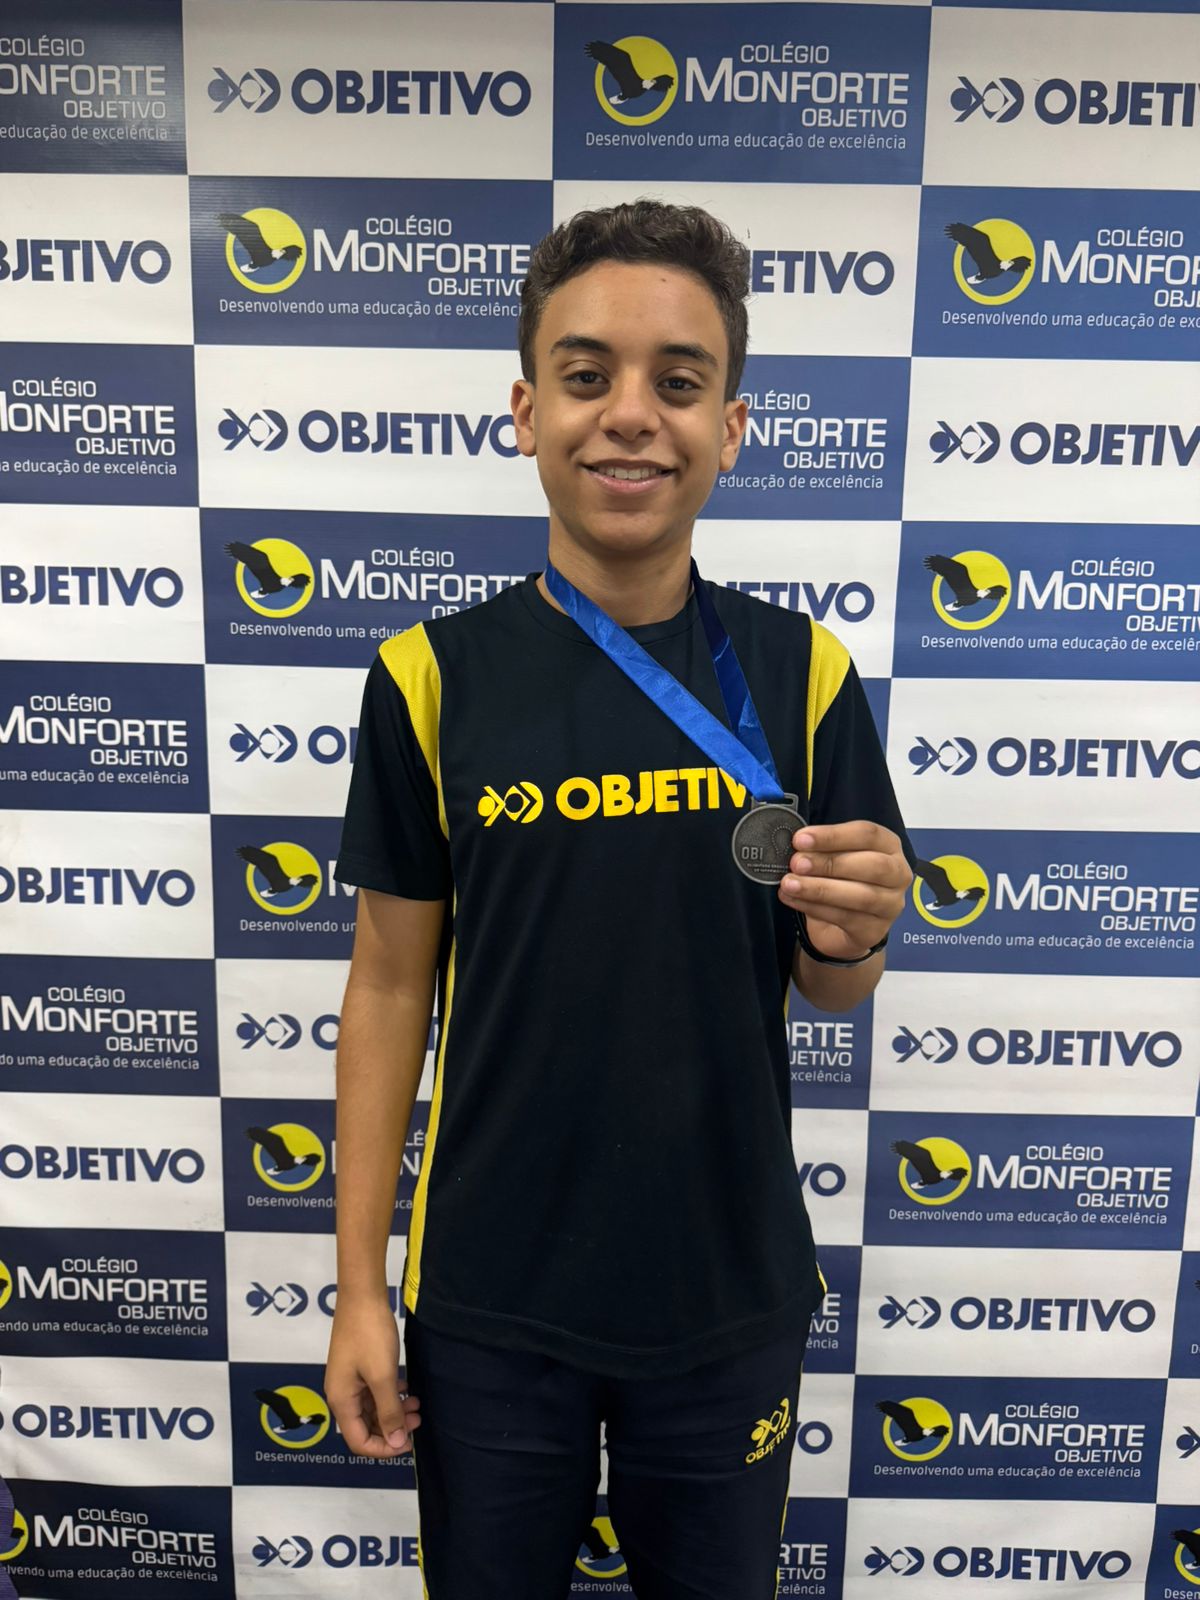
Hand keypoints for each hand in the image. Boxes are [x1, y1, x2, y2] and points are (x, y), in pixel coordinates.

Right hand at [324, 1292, 421, 1457]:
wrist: (362, 1294)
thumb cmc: (370, 1334)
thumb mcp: (382, 1376)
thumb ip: (389, 1412)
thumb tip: (397, 1444)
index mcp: (341, 1401)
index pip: (359, 1442)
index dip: (384, 1449)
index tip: (408, 1443)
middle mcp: (342, 1394)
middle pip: (365, 1427)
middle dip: (392, 1429)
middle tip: (418, 1420)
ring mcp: (350, 1379)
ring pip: (372, 1409)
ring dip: (394, 1411)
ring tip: (417, 1404)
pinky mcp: (358, 1366)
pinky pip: (373, 1391)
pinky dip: (391, 1395)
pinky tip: (407, 1387)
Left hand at [777, 821, 912, 960]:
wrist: (840, 926)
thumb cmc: (840, 881)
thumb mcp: (834, 857)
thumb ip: (822, 848)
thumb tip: (797, 845)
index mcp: (889, 846)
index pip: (868, 834)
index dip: (833, 836)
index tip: (801, 839)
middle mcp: (898, 874)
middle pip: (872, 865)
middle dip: (829, 863)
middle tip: (796, 862)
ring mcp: (890, 905)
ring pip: (861, 896)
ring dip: (819, 888)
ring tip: (789, 884)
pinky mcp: (874, 930)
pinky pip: (845, 918)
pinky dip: (814, 908)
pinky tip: (792, 900)